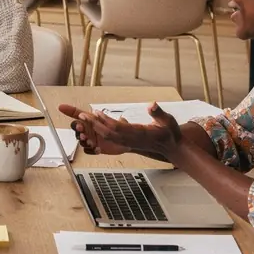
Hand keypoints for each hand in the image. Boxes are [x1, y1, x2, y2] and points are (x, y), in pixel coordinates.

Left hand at [58, 102, 181, 160]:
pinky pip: (111, 139)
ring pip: (107, 136)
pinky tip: (92, 126)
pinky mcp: (127, 143)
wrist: (172, 148)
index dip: (106, 121)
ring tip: (83, 118)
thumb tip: (152, 105)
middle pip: (108, 133)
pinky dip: (100, 132)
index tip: (96, 113)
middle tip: (81, 115)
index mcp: (140, 134)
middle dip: (94, 124)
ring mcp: (128, 142)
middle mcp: (131, 140)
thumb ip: (159, 113)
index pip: (119, 128)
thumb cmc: (170, 133)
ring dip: (94, 128)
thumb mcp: (168, 121)